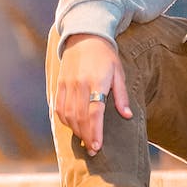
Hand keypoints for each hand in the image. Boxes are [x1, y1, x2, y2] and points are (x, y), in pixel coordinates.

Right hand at [54, 34, 131, 155]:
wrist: (84, 36)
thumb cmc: (105, 55)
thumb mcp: (118, 73)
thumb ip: (121, 96)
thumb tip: (127, 116)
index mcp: (97, 82)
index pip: (94, 113)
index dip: (95, 132)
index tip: (97, 147)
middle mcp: (79, 84)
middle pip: (80, 118)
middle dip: (86, 136)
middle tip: (94, 151)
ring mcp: (67, 84)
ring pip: (68, 115)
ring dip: (76, 130)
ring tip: (86, 140)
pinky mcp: (59, 84)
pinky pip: (59, 107)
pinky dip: (65, 120)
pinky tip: (73, 127)